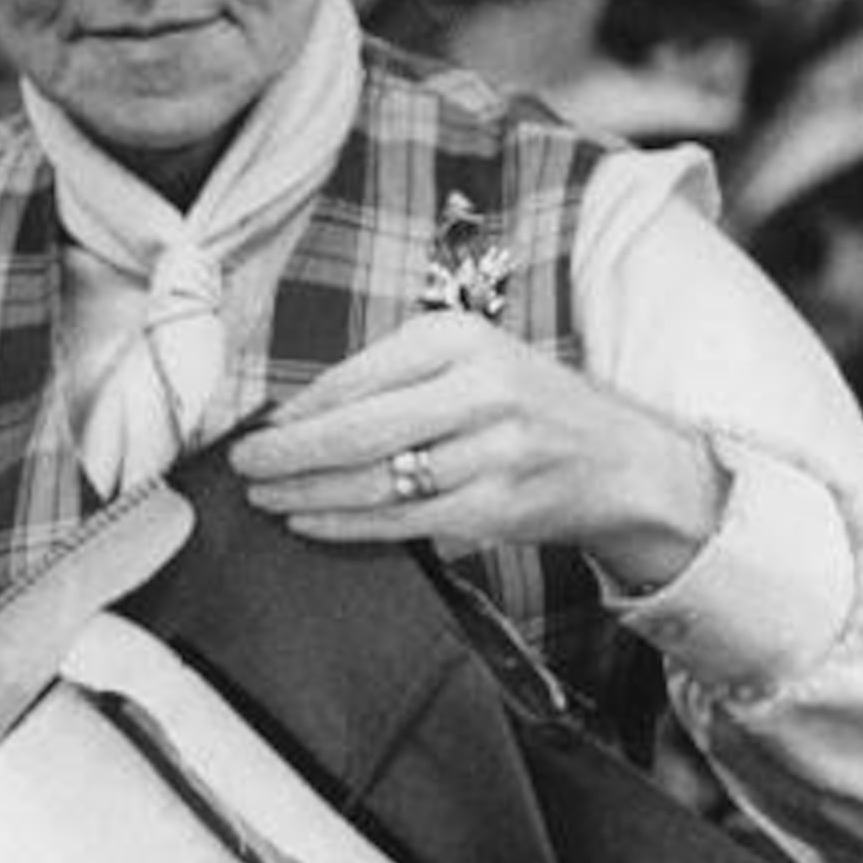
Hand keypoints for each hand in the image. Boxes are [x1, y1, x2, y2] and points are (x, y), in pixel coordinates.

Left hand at [228, 314, 727, 588]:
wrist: (623, 460)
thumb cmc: (524, 407)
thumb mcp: (467, 363)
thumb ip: (390, 378)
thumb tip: (292, 413)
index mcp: (460, 339)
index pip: (356, 376)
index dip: (297, 408)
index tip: (254, 426)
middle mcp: (480, 389)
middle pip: (357, 429)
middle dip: (287, 452)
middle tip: (239, 464)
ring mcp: (493, 451)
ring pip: (375, 479)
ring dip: (305, 491)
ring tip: (261, 495)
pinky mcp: (498, 506)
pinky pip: (402, 519)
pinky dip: (344, 523)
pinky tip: (305, 520)